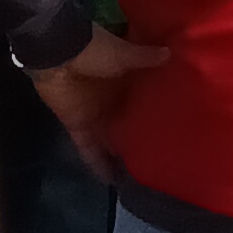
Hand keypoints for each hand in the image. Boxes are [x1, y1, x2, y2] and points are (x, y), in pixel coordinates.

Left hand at [28, 22, 167, 175]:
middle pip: (127, 125)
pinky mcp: (78, 127)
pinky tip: (111, 182)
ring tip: (141, 179)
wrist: (58, 53)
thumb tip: (171, 53)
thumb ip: (144, 58)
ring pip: (110, 143)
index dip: (155, 113)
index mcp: (124, 82)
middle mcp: (111, 102)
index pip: (142, 101)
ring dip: (121, 158)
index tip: (174, 127)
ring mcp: (94, 117)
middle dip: (140, 140)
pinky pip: (89, 151)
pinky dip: (98, 165)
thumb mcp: (123, 53)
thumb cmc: (93, 50)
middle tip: (163, 160)